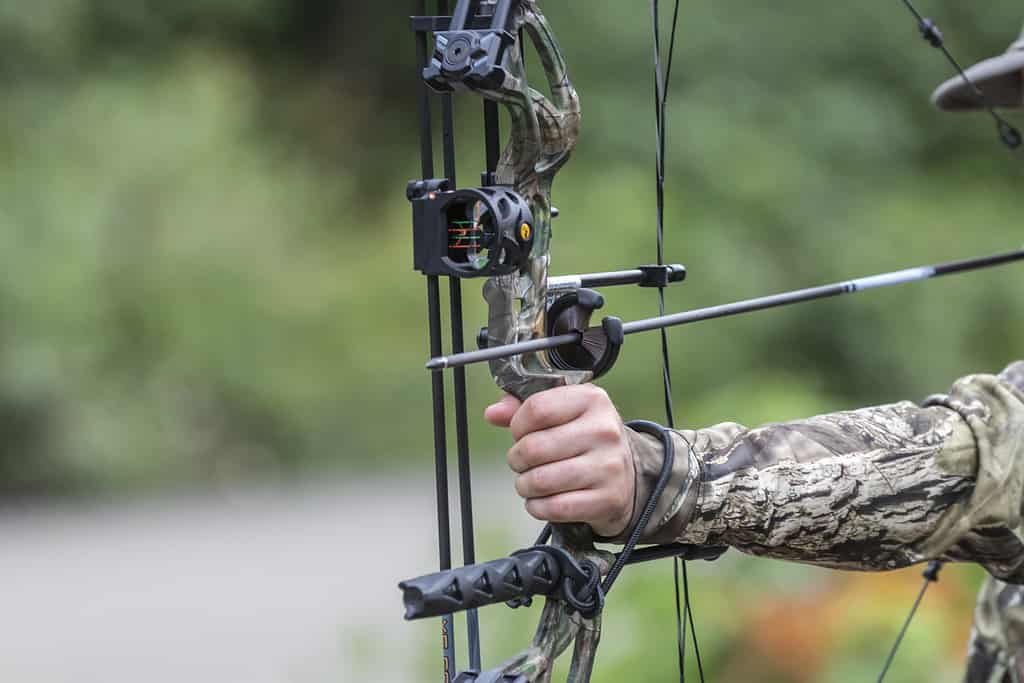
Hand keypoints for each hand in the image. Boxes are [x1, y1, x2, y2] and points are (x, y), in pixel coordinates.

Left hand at [484, 384, 635, 537]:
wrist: (627, 477)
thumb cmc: (585, 440)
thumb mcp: (562, 413)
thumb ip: (524, 408)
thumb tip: (493, 413)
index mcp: (592, 400)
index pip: (536, 409)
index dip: (517, 425)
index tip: (521, 433)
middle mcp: (604, 430)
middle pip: (533, 447)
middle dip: (516, 459)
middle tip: (522, 462)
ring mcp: (608, 466)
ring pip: (540, 480)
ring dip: (525, 485)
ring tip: (531, 482)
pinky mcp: (607, 499)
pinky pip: (554, 508)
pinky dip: (538, 507)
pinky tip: (542, 500)